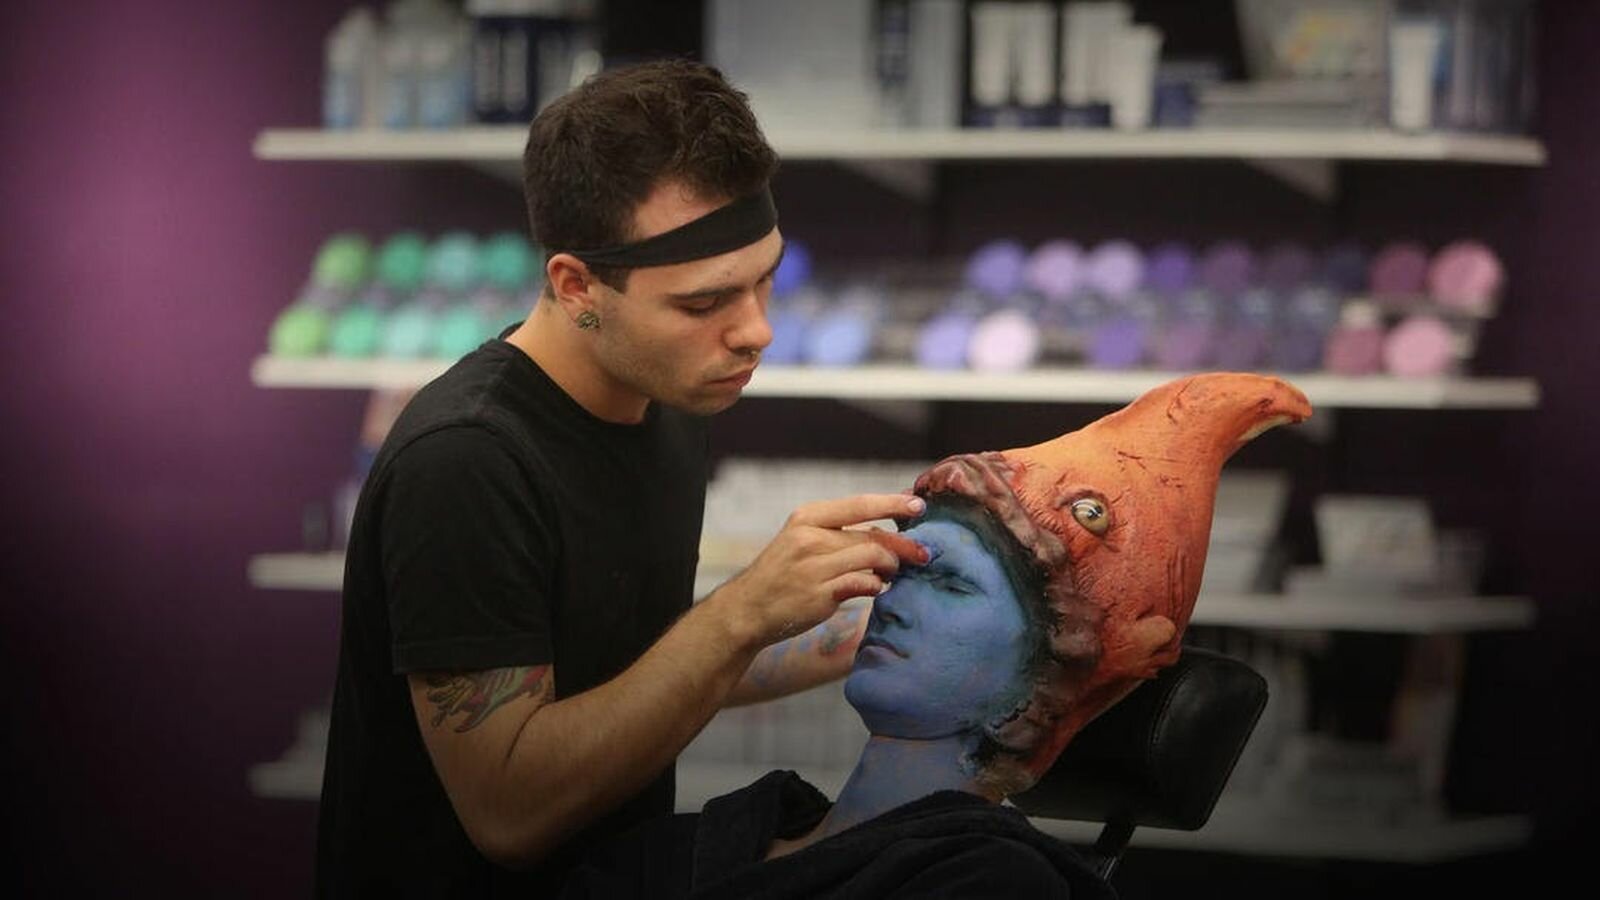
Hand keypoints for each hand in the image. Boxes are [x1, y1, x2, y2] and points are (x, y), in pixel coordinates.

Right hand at [710, 493, 927, 649]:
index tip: (918, 505)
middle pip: (872, 536)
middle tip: (923, 554)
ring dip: (890, 567)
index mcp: (807, 518)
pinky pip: (863, 583)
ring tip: (890, 574)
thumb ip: (839, 534)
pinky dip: (876, 585)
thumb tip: (887, 532)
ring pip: (872, 558)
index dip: (893, 503)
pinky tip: (874, 587)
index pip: (860, 504)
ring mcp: (814, 567)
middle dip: (904, 546)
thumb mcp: (801, 540)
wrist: (748, 608)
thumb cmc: (782, 573)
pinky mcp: (820, 594)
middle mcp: (810, 538)